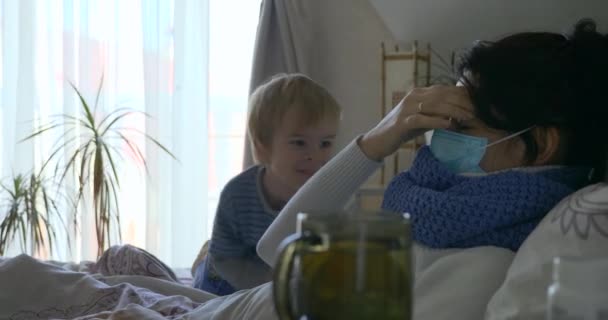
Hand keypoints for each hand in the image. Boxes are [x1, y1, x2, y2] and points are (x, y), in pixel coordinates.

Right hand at [359, 85, 474, 160]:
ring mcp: (407, 108)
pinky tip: (450, 125)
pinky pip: (423, 119)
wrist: (378, 140)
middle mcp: (414, 97)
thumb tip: (462, 114)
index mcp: (419, 93)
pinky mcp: (402, 122)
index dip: (463, 95)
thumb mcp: (423, 118)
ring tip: (468, 118)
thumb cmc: (402, 130)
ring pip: (435, 105)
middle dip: (462, 102)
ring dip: (454, 111)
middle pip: (443, 95)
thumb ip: (438, 113)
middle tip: (478, 111)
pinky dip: (438, 121)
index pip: (446, 89)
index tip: (479, 103)